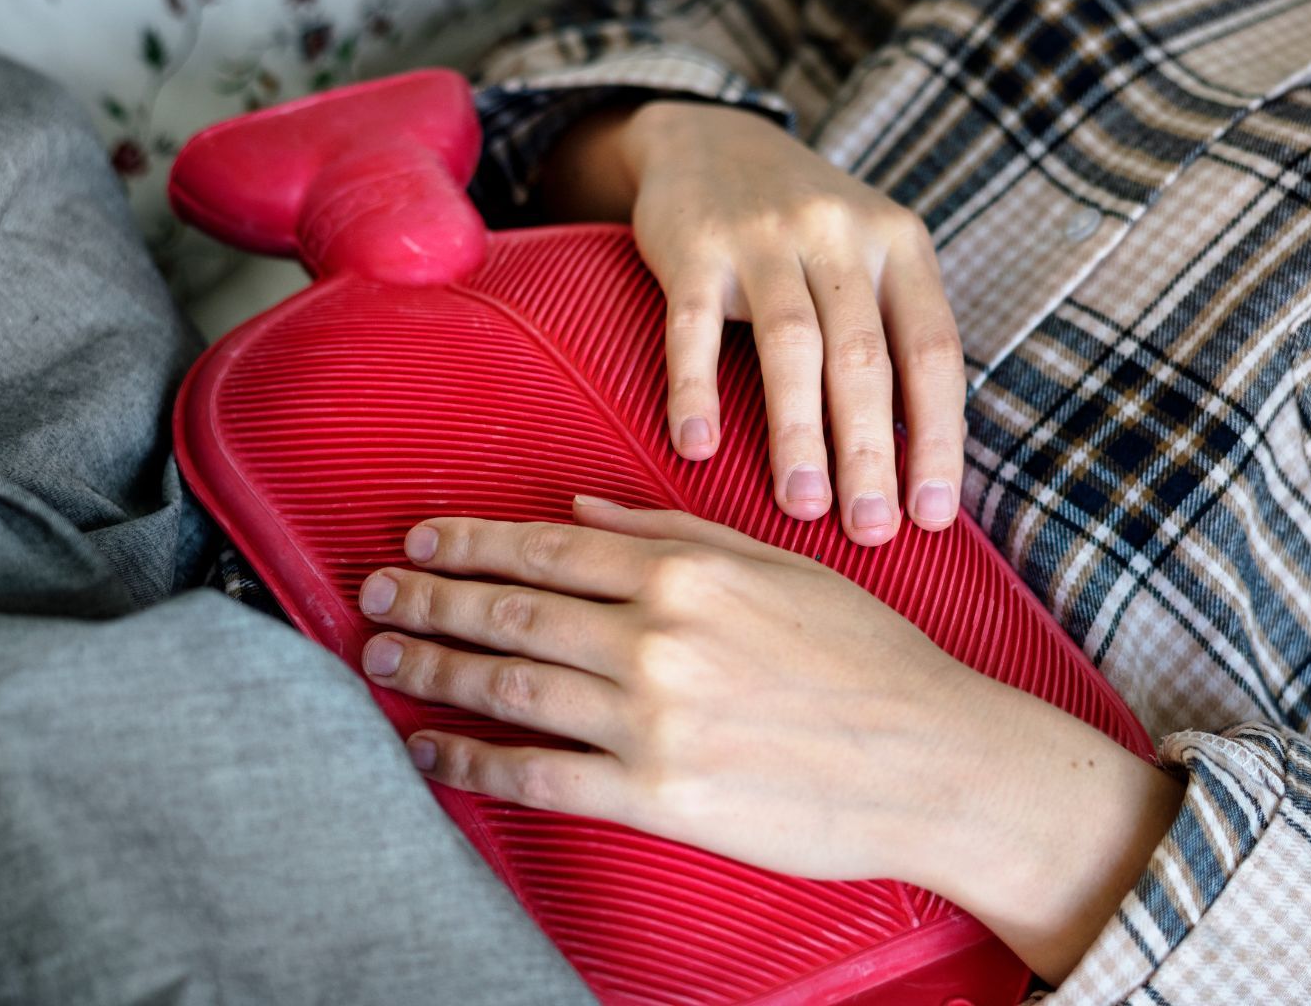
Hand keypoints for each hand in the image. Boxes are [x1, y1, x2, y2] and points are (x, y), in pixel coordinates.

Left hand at [356, 498, 1183, 981]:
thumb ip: (676, 534)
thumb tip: (583, 514)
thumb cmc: (870, 660)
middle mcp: (657, 638)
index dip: (472, 544)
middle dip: (430, 601)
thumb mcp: (782, 567)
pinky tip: (430, 752)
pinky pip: (538, 776)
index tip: (422, 542)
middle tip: (374, 596)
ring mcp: (652, 719)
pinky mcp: (657, 796)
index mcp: (688, 572)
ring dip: (434, 670)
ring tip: (381, 661)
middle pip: (512, 612)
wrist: (936, 761)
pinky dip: (471, 762)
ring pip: (510, 686)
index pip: (548, 550)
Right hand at [538, 102, 966, 546]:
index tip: (933, 515)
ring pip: (791, 345)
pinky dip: (696, 391)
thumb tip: (922, 468)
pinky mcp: (693, 247)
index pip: (933, 351)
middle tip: (870, 532)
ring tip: (803, 506)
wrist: (710, 139)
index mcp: (899, 245)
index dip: (937, 437)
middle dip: (870, 454)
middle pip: (864, 357)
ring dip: (797, 433)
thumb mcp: (869, 257)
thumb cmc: (805, 229)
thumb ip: (895, 337)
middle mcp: (839, 235)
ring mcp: (763, 236)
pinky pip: (693, 328)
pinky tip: (698, 450)